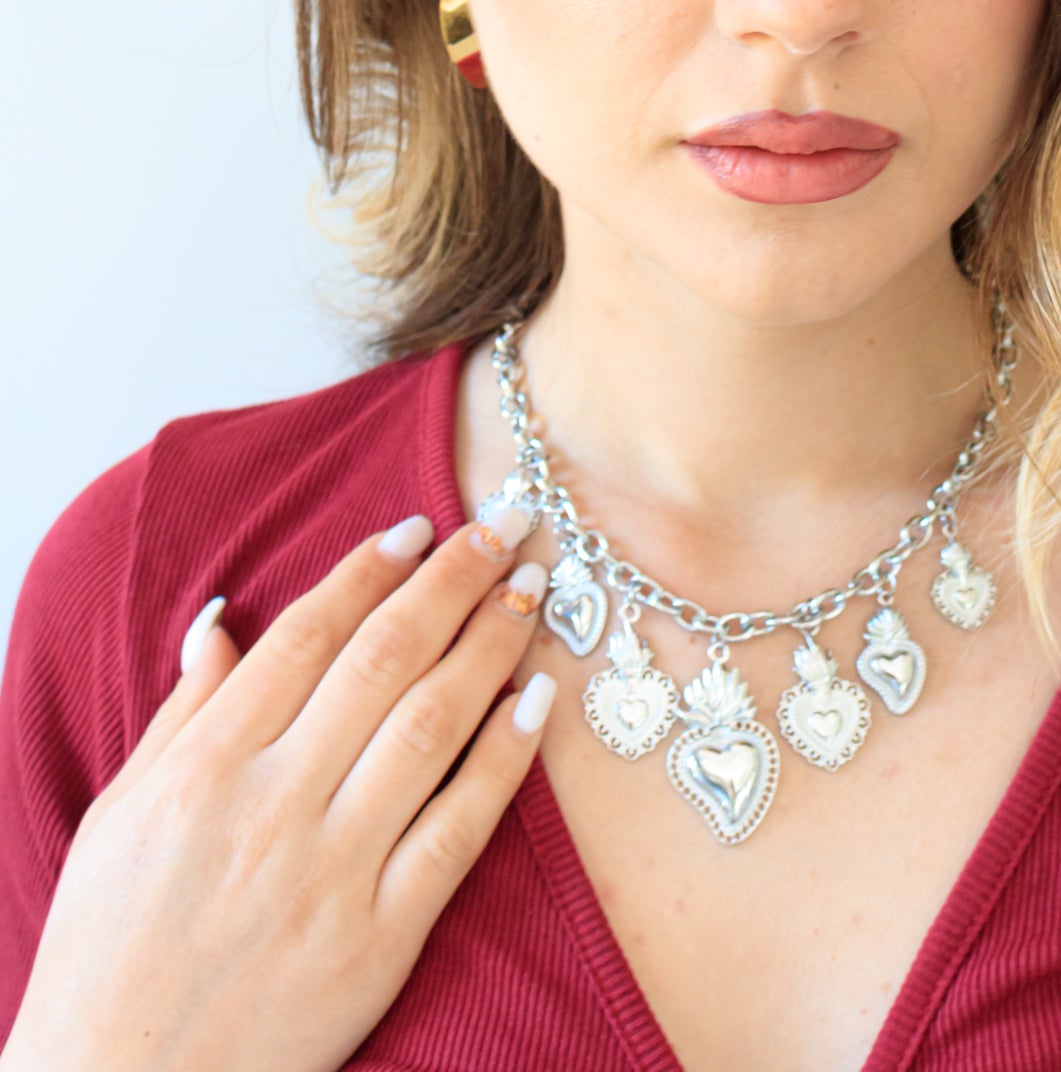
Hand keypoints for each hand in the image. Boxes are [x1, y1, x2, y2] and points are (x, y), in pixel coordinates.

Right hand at [1, 503, 554, 1071]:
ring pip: (430, 727)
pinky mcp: (382, 938)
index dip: (368, 570)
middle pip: (383, 662)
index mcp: (205, 769)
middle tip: (505, 526)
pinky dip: (504, 759)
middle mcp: (274, 807)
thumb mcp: (121, 817)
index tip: (418, 524)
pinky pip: (459, 829)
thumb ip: (185, 714)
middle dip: (452, 581)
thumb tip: (222, 620)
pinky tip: (536, 701)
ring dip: (490, 647)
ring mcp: (333, 871)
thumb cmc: (109, 951)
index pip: (306, 637)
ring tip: (530, 592)